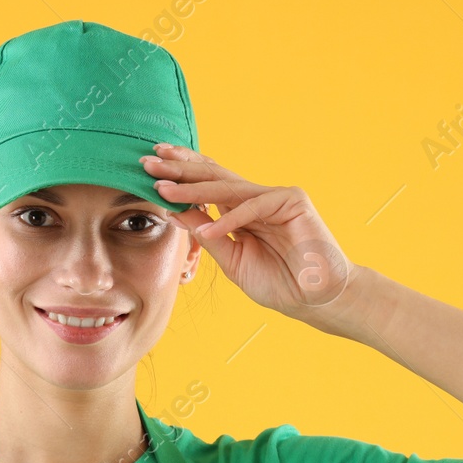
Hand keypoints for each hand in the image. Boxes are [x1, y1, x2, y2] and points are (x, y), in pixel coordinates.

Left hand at [141, 143, 358, 327]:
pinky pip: (252, 207)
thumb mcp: (232, 260)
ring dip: (192, 187)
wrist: (316, 299)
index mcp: (242, 209)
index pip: (206, 184)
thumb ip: (208, 235)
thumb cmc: (279, 283)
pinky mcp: (293, 201)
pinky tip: (206, 228)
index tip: (148, 169)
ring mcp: (276, 196)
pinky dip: (228, 219)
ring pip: (227, 186)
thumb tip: (176, 213)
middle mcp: (257, 197)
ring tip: (162, 188)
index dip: (179, 175)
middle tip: (147, 162)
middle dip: (178, 170)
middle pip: (212, 176)